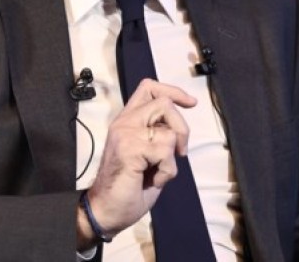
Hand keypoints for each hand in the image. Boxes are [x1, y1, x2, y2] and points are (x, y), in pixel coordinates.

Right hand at [79, 79, 195, 243]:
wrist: (107, 210)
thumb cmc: (129, 187)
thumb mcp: (148, 154)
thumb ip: (158, 134)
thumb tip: (178, 126)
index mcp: (128, 121)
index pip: (149, 88)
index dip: (173, 92)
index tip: (190, 103)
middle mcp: (125, 122)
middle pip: (164, 103)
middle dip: (182, 128)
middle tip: (180, 151)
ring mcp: (126, 134)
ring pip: (169, 131)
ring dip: (172, 157)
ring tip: (157, 171)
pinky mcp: (130, 148)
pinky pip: (166, 152)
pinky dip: (167, 171)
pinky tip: (153, 179)